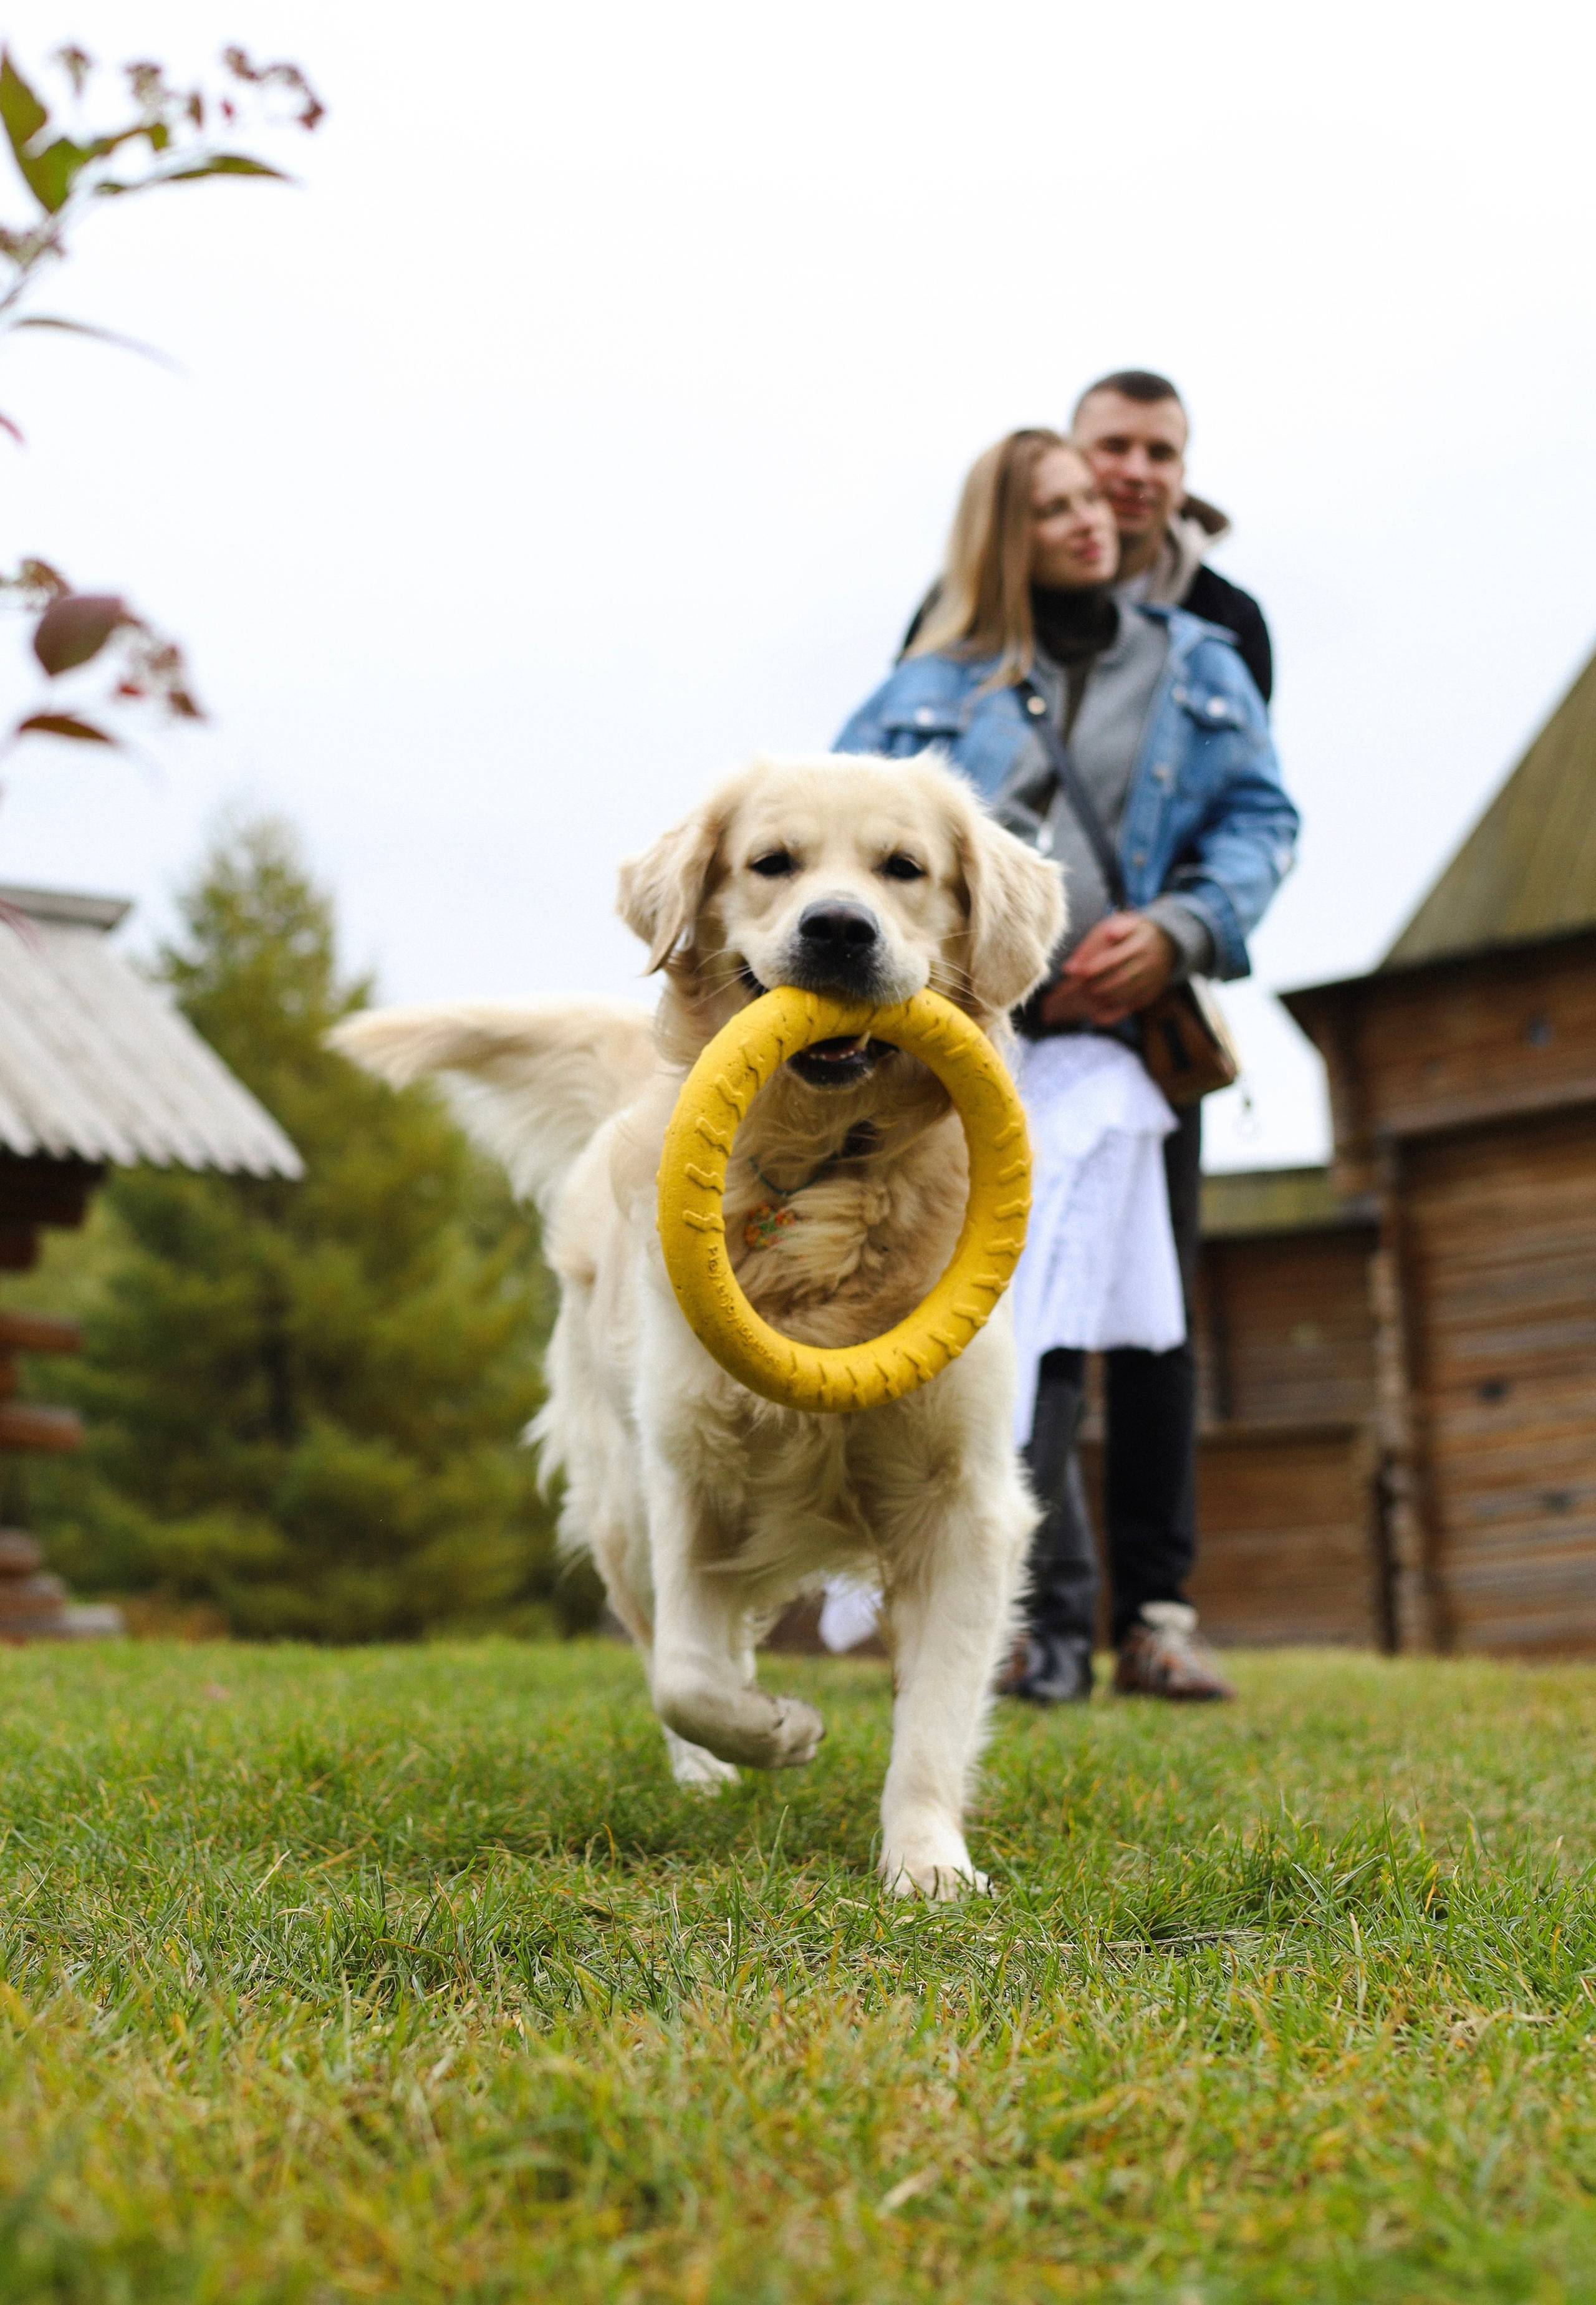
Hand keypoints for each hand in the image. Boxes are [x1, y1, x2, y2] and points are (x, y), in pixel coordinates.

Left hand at [1038, 912, 1176, 1028]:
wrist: (1169, 941)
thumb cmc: (1134, 931)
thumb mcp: (1121, 923)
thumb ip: (1097, 940)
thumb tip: (1072, 965)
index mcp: (1139, 945)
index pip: (1114, 959)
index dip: (1093, 967)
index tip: (1072, 973)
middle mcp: (1146, 967)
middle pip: (1114, 982)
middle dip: (1085, 991)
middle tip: (1057, 999)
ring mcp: (1148, 984)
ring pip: (1116, 998)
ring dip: (1089, 1005)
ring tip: (1063, 1011)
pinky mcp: (1147, 997)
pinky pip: (1125, 1010)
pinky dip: (1107, 1015)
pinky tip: (1089, 1017)